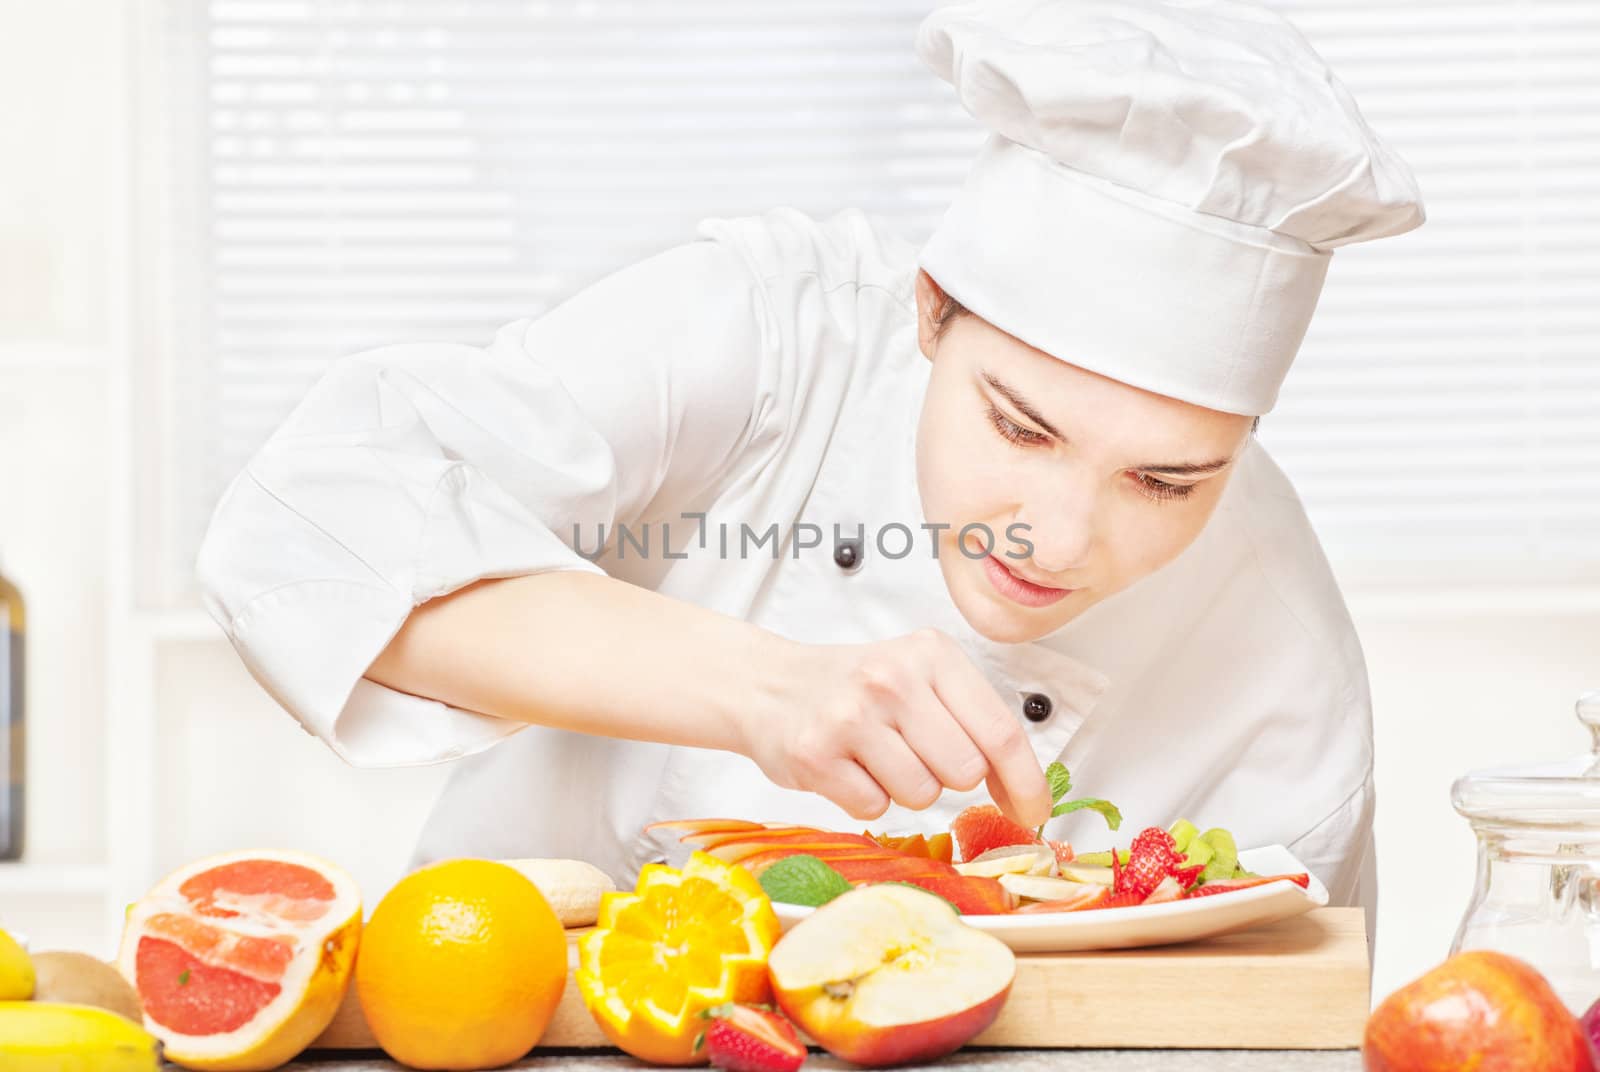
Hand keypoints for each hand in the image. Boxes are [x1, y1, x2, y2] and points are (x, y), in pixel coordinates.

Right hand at [740, 629, 1051, 827]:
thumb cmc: (856, 687)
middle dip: (948, 776)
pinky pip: (875, 809)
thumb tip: (1025, 792)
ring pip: (922, 795)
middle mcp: (892, 679)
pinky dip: (867, 798)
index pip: (1001, 730)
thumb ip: (973, 721)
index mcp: (931, 654)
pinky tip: (848, 767)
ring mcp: (850, 717)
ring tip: (876, 755)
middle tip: (914, 752)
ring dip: (904, 788)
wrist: (768, 685)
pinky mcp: (815, 756)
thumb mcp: (920, 678)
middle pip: (965, 771)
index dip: (1026, 781)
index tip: (1034, 810)